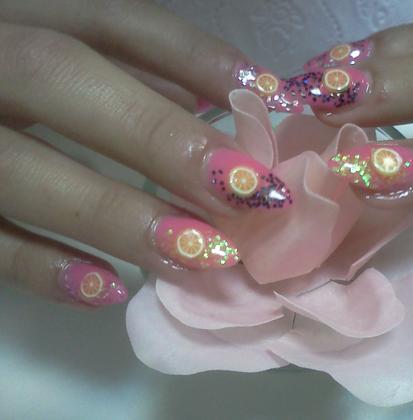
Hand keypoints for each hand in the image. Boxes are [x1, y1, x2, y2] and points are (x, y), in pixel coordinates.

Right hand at [0, 0, 293, 307]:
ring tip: (201, 253)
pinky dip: (43, 267)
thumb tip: (216, 102)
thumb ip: (132, 66)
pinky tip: (107, 290)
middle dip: (160, 137)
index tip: (267, 102)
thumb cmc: (11, 80)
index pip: (114, 18)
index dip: (196, 57)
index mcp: (18, 10)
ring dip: (119, 215)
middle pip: (61, 78)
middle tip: (249, 193)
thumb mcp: (62, 47)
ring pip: (22, 169)